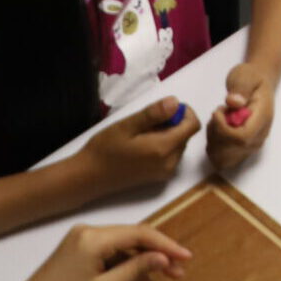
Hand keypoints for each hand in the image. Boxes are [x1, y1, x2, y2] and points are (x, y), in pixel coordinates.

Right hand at [73, 97, 201, 195]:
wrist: (88, 177)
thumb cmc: (104, 149)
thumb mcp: (127, 126)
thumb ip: (153, 114)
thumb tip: (176, 102)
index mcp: (164, 149)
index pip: (193, 125)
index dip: (184, 112)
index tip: (164, 108)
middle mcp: (171, 163)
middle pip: (186, 135)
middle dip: (172, 123)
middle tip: (146, 122)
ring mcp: (166, 173)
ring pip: (178, 144)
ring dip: (167, 134)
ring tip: (141, 134)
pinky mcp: (159, 177)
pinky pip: (171, 155)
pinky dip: (162, 145)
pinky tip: (141, 145)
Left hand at [206, 63, 275, 170]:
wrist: (257, 85)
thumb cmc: (250, 78)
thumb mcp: (245, 75)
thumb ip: (240, 87)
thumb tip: (234, 102)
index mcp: (263, 118)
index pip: (243, 138)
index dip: (224, 129)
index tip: (217, 111)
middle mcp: (260, 136)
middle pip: (234, 151)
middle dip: (217, 134)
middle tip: (217, 114)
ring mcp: (252, 145)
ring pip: (226, 159)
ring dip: (214, 141)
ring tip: (217, 122)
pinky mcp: (243, 149)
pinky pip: (224, 160)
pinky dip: (214, 147)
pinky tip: (216, 130)